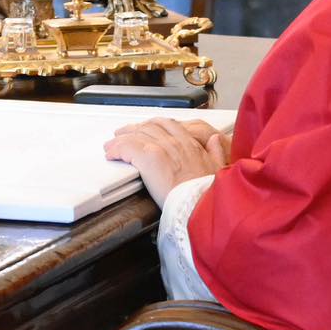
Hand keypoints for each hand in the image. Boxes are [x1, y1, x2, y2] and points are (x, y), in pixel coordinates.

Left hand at [103, 118, 229, 204]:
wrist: (203, 204)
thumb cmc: (210, 192)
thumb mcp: (219, 168)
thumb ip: (217, 152)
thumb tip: (216, 139)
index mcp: (191, 144)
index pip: (169, 125)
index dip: (154, 125)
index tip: (146, 128)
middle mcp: (176, 142)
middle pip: (149, 127)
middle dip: (134, 129)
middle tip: (124, 134)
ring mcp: (162, 148)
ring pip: (136, 135)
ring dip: (121, 139)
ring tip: (111, 145)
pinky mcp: (149, 159)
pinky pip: (127, 147)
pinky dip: (116, 149)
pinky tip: (111, 154)